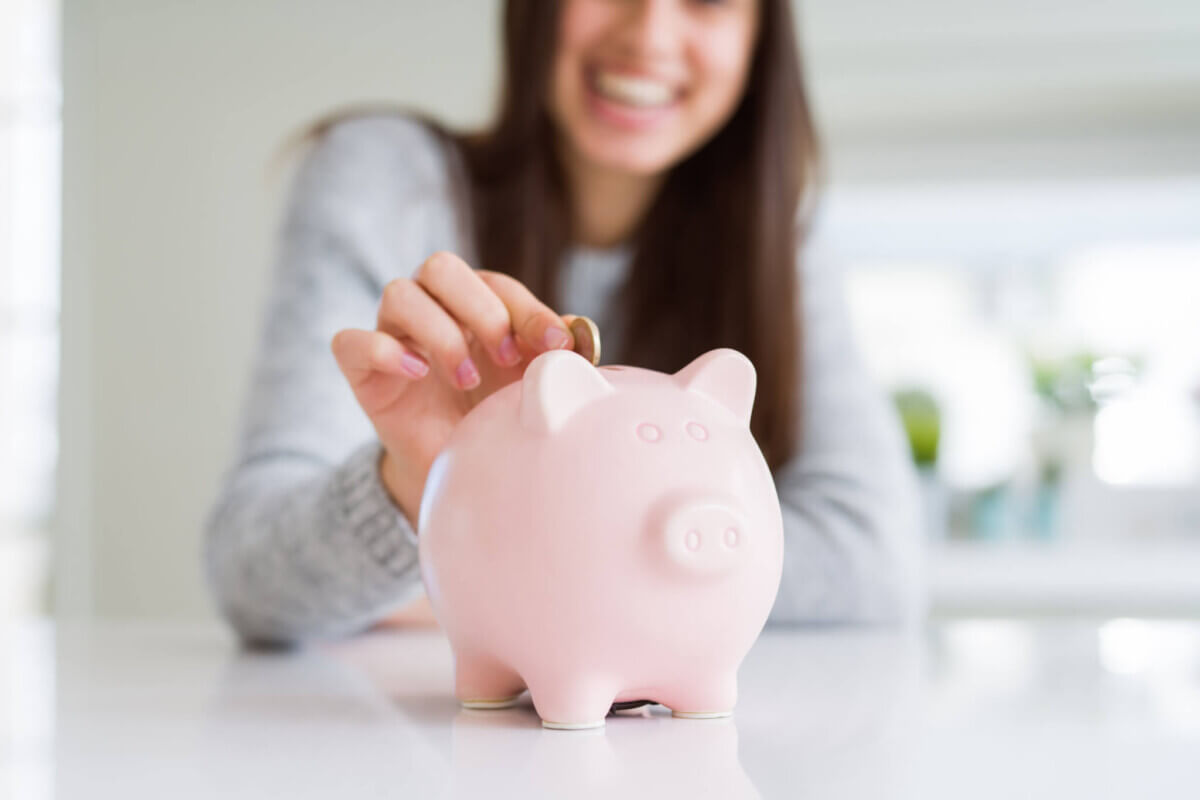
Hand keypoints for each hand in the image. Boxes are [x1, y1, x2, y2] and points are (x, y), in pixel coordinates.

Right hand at [331, 251, 573, 525]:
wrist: (454, 468)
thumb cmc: (494, 416)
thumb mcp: (530, 385)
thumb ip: (552, 356)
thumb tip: (579, 334)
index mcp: (474, 304)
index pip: (496, 283)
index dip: (527, 309)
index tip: (555, 345)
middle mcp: (430, 309)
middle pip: (440, 267)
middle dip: (480, 308)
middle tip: (505, 356)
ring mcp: (392, 335)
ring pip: (399, 294)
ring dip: (441, 333)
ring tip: (468, 379)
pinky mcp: (361, 371)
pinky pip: (350, 341)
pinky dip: (384, 351)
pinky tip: (418, 375)